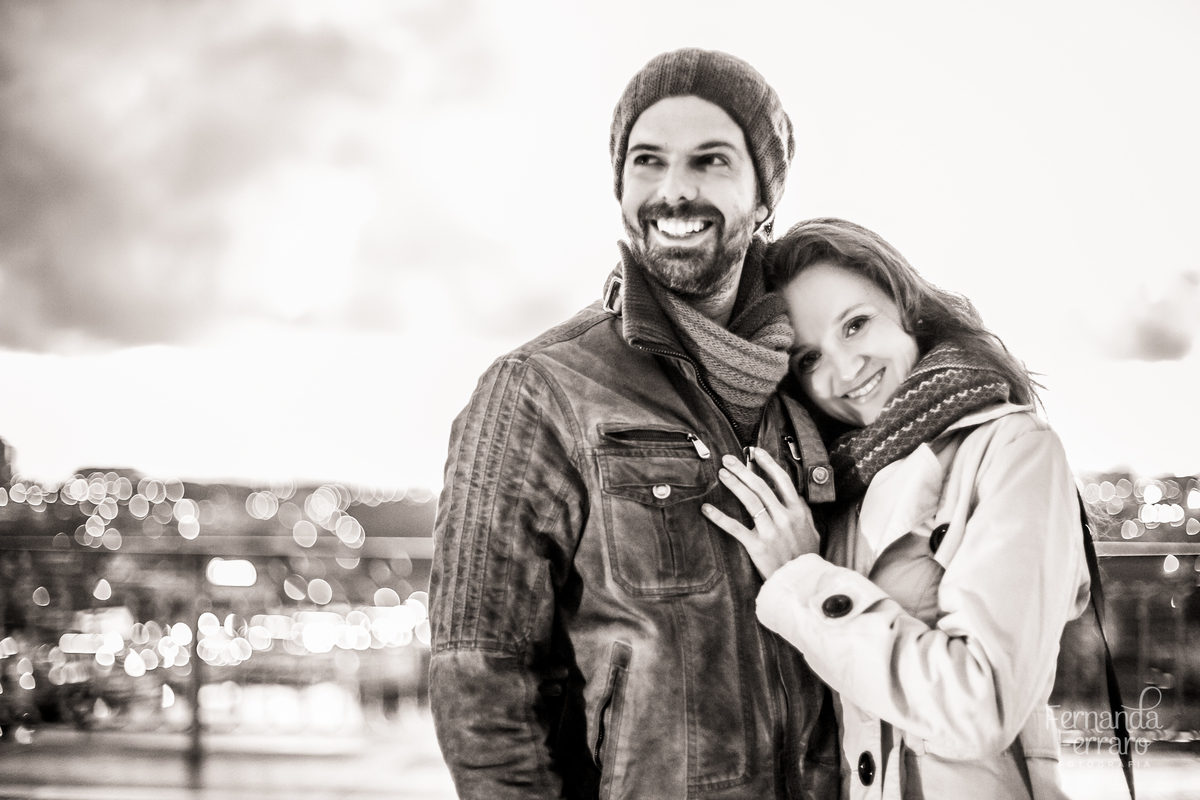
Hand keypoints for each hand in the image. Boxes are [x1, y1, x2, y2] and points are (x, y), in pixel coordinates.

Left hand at [702, 447, 820, 579]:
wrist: (803, 583)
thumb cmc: (806, 557)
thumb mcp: (811, 531)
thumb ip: (802, 513)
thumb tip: (794, 497)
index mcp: (798, 512)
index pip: (782, 480)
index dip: (768, 464)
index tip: (755, 452)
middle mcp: (785, 518)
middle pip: (761, 487)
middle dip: (743, 470)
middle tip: (728, 459)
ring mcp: (771, 531)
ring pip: (750, 501)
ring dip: (734, 485)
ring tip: (722, 474)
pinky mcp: (758, 546)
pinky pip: (735, 528)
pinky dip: (719, 517)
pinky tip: (707, 508)